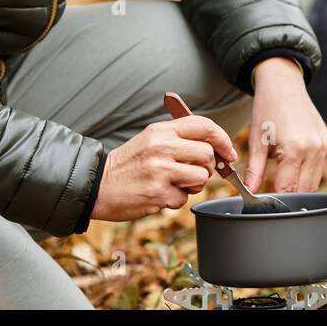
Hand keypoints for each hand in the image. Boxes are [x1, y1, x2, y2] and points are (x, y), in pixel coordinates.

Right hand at [89, 116, 235, 221]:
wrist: (97, 186)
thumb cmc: (127, 165)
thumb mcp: (149, 141)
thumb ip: (179, 140)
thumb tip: (215, 148)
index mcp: (161, 131)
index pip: (204, 126)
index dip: (223, 139)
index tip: (229, 152)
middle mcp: (162, 147)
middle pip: (207, 154)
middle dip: (206, 168)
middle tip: (192, 174)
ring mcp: (160, 170)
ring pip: (200, 177)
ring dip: (192, 186)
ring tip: (172, 184)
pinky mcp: (158, 193)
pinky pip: (184, 198)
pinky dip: (175, 200)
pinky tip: (158, 195)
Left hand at [244, 57, 326, 193]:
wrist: (283, 84)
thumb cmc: (266, 110)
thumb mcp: (256, 141)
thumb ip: (254, 170)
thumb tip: (248, 193)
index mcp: (294, 148)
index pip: (288, 189)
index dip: (275, 199)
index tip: (265, 203)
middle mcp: (314, 148)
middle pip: (303, 190)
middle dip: (288, 195)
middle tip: (272, 194)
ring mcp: (324, 145)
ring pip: (314, 182)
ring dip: (300, 186)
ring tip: (282, 179)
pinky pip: (319, 168)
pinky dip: (308, 173)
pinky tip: (294, 165)